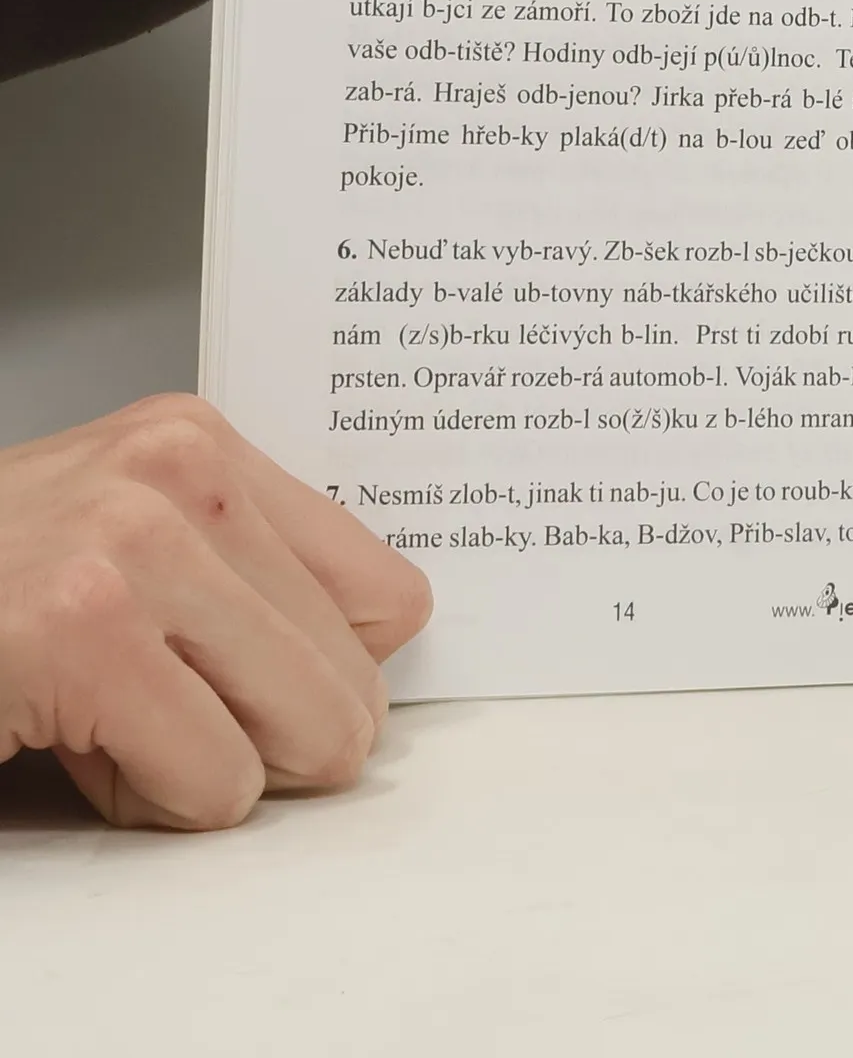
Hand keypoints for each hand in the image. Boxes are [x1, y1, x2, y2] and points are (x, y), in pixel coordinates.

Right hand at [0, 395, 430, 829]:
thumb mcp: (126, 546)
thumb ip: (242, 581)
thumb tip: (369, 680)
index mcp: (201, 446)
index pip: (389, 593)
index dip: (335, 673)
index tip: (266, 694)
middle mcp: (179, 474)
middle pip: (356, 676)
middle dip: (271, 739)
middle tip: (165, 722)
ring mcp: (132, 546)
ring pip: (306, 732)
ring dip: (207, 772)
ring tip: (109, 725)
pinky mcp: (80, 629)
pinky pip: (215, 780)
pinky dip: (150, 803)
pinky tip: (68, 747)